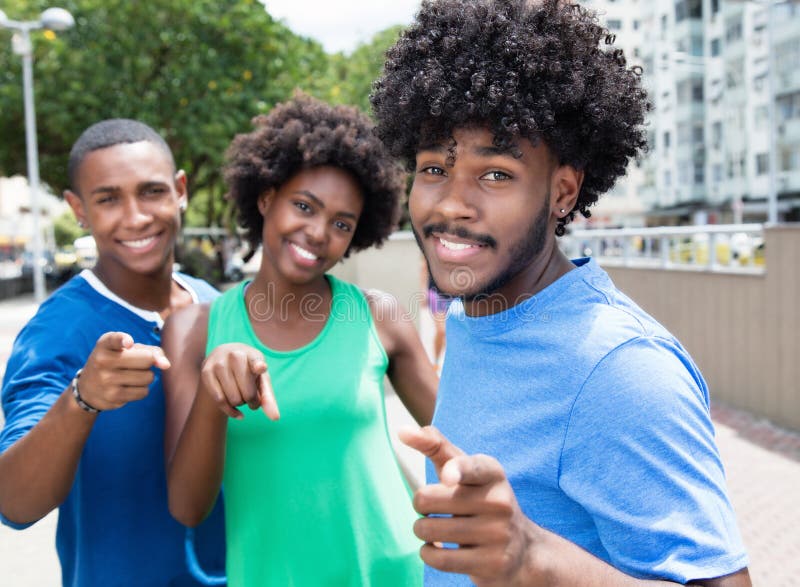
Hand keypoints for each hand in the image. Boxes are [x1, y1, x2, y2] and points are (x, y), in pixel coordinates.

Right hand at [78, 331, 171, 410]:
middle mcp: (102, 361)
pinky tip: (128, 386)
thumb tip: (166, 365)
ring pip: (148, 377)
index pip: (114, 339)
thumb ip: (150, 350)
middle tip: (136, 364)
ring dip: (146, 377)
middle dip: (148, 362)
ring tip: (131, 375)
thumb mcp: (127, 349)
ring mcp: (107, 380)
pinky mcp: (113, 397)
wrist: (88, 388)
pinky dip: (141, 389)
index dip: (123, 340)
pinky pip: (143, 392)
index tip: (128, 343)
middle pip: (147, 360)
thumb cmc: (115, 362)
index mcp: (105, 344)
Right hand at [200, 343, 279, 420]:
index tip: (261, 368)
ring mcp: (219, 363)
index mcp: (252, 354)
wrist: (223, 356)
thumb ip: (268, 398)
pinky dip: (230, 410)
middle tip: (253, 399)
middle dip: (253, 402)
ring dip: (240, 404)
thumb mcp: (261, 380)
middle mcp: (235, 355)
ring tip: (241, 396)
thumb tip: (275, 418)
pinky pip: (219, 400)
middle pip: (248, 393)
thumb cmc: (248, 372)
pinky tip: (236, 411)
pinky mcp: (206, 372)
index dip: (258, 367)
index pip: (256, 362)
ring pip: (233, 399)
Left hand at [399, 426, 536, 586]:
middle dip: (420, 505)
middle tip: (432, 509)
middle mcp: (500, 500)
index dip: (457, 471)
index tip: (447, 476)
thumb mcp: (464, 470)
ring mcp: (498, 534)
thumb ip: (435, 445)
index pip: (472, 467)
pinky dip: (427, 554)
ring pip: (430, 530)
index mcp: (492, 472)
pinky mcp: (492, 563)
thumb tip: (402, 431)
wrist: (522, 550)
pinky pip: (439, 559)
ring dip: (422, 531)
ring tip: (434, 530)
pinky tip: (435, 549)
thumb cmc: (479, 500)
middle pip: (428, 499)